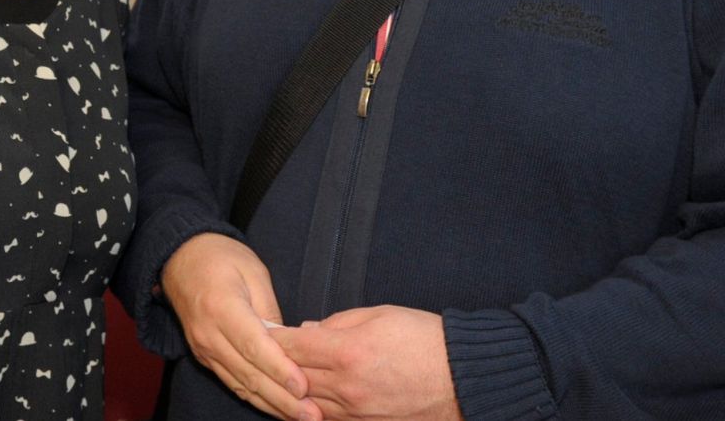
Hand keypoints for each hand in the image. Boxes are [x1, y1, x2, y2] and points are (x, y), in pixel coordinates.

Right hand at [160, 232, 320, 420]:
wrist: (180, 259)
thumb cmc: (221, 258)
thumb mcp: (253, 271)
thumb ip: (270, 309)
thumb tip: (289, 345)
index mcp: (221, 306)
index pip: (253, 345)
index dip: (279, 369)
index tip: (303, 387)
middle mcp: (209, 334)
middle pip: (248, 373)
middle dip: (282, 398)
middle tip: (312, 414)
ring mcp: (204, 349)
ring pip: (241, 385)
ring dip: (272, 405)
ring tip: (302, 417)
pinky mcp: (205, 358)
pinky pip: (233, 383)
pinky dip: (257, 399)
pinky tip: (278, 409)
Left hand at [274, 305, 459, 420]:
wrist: (463, 379)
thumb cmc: (427, 340)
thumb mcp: (381, 315)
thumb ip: (339, 322)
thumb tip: (309, 330)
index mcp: (349, 352)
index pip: (293, 346)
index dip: (273, 337)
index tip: (262, 330)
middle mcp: (348, 388)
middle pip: (293, 378)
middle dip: (276, 364)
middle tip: (261, 351)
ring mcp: (357, 414)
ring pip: (305, 405)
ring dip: (290, 390)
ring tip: (279, 376)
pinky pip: (329, 420)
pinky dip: (314, 409)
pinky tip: (307, 399)